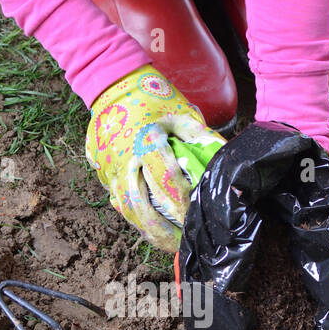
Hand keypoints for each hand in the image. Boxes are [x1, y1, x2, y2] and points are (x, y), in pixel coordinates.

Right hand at [85, 65, 224, 251]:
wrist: (113, 84)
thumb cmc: (154, 97)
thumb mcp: (184, 113)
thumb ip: (203, 141)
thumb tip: (227, 168)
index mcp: (146, 142)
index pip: (166, 185)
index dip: (184, 206)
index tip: (198, 217)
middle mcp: (124, 161)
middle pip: (142, 209)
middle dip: (165, 232)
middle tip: (185, 245)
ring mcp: (108, 170)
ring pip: (127, 212)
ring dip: (149, 231)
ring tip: (170, 242)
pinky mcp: (101, 174)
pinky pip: (118, 202)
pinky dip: (136, 218)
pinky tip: (152, 226)